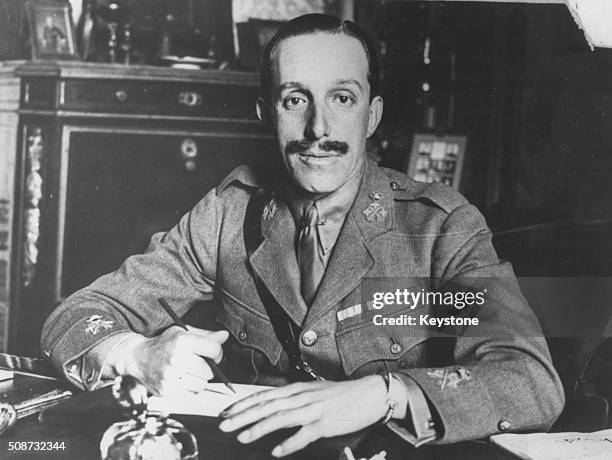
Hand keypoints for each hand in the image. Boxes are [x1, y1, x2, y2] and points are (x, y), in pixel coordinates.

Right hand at [115, 326, 228, 395]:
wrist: (138, 358)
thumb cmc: (164, 344)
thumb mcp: (183, 333)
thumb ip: (206, 336)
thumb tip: (225, 336)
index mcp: (182, 341)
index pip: (214, 349)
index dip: (218, 353)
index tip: (213, 354)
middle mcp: (176, 358)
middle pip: (209, 371)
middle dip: (208, 368)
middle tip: (199, 364)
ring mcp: (170, 376)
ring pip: (201, 385)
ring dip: (200, 380)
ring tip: (191, 373)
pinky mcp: (166, 390)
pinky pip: (190, 394)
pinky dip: (190, 389)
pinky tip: (182, 380)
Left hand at [218, 376, 387, 456]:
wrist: (370, 393)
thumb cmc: (342, 395)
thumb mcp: (314, 392)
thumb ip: (294, 399)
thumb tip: (274, 407)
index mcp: (298, 389)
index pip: (265, 395)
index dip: (244, 403)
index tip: (227, 412)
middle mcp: (302, 397)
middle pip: (267, 405)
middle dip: (243, 415)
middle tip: (224, 424)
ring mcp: (314, 409)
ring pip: (281, 417)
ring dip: (260, 427)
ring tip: (243, 437)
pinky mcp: (326, 423)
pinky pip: (305, 434)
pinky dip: (289, 442)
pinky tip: (276, 451)